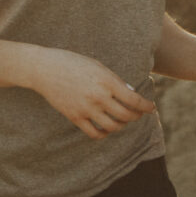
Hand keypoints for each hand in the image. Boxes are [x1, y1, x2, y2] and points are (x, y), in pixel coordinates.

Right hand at [27, 50, 154, 139]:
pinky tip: (106, 128)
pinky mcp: (75, 117)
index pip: (134, 99)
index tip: (151, 108)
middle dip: (136, 116)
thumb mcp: (97, 65)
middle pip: (126, 115)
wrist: (44, 69)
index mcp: (106, 81)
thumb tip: (130, 93)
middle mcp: (98, 96)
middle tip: (138, 114)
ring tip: (122, 120)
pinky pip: (95, 133)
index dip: (146, 106)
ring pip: (113, 127)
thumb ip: (115, 80)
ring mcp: (86, 108)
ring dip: (122, 125)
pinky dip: (104, 133)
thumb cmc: (72, 62)